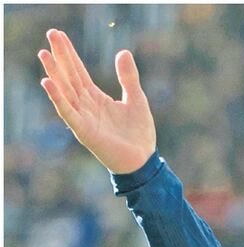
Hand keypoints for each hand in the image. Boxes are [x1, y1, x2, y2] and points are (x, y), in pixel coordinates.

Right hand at [38, 28, 155, 173]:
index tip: (58, 35)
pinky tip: (48, 83)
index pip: (78, 72)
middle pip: (69, 77)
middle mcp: (86, 106)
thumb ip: (129, 78)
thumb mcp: (137, 99)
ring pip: (65, 92)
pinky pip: (68, 112)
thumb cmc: (138, 133)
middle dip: (60, 56)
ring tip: (44, 54)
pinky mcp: (84, 131)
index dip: (69, 54)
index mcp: (96, 98)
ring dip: (54, 73)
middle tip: (51, 34)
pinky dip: (57, 98)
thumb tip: (123, 51)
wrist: (143, 161)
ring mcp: (83, 118)